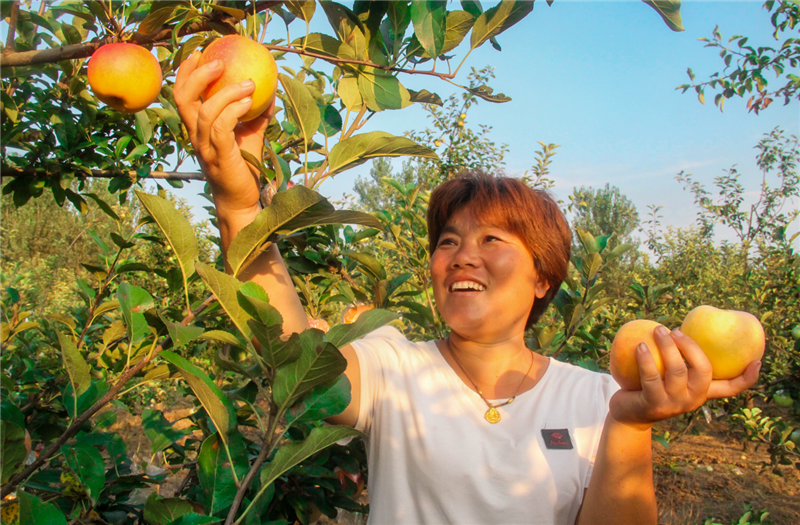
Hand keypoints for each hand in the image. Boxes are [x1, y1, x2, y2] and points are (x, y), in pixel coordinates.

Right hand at [174, 51, 275, 212]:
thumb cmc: (244, 168)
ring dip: (227, 92)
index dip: (186, 72)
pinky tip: (251, 102)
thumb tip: (270, 91)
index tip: (199, 52)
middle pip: (183, 98)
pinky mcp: (219, 157)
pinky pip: (222, 127)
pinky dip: (235, 110)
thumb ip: (256, 115)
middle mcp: (195, 137)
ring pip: (205, 111)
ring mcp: (205, 148)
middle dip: (198, 75)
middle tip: (219, 61)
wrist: (242, 201)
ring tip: (249, 83)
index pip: (182, 95)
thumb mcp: (250, 136)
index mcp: (197, 129)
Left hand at [609, 326, 760, 428]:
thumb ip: (679, 358)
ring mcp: (674, 404)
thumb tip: (681, 325)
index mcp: (702, 392)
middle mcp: (693, 399)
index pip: (731, 388)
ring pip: (677, 371)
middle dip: (691, 346)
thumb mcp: (670, 375)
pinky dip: (645, 359)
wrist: (629, 415)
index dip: (747, 378)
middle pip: (703, 370)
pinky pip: (651, 377)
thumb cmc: (650, 386)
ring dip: (667, 346)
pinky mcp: (654, 404)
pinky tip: (639, 345)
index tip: (757, 361)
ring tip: (657, 330)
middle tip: (676, 330)